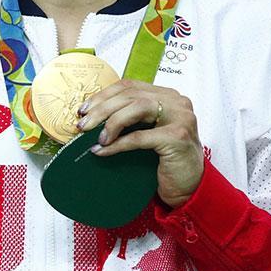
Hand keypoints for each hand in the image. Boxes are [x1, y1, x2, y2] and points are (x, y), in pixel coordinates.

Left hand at [77, 79, 203, 206]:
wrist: (188, 185)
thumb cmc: (164, 158)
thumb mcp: (144, 131)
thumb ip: (127, 119)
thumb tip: (90, 117)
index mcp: (167, 96)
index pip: (129, 86)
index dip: (103, 95)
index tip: (83, 109)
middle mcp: (176, 102)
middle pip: (131, 95)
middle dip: (101, 109)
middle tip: (82, 125)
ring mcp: (181, 117)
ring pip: (138, 107)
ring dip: (111, 122)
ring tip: (96, 138)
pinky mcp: (178, 137)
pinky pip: (140, 136)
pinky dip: (118, 144)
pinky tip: (103, 151)